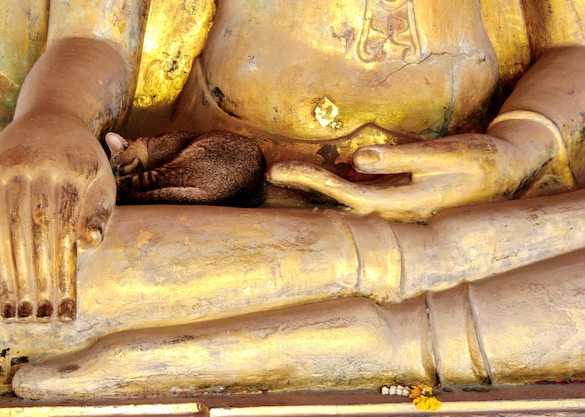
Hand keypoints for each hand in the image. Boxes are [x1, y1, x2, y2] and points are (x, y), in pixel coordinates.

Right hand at [0, 113, 115, 320]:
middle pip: (37, 234)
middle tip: (44, 317)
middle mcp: (41, 168)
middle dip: (40, 279)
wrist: (51, 116)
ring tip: (22, 310)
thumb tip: (89, 244)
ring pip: (11, 231)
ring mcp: (12, 169)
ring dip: (15, 274)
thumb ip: (99, 210)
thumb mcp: (103, 179)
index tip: (69, 305)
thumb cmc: (85, 160)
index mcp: (76, 170)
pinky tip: (3, 281)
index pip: (67, 230)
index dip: (65, 270)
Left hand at [268, 134, 531, 221]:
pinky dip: (338, 185)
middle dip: (304, 187)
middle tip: (272, 172)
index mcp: (399, 204)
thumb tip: (356, 160)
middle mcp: (392, 213)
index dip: (310, 181)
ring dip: (317, 188)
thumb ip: (399, 160)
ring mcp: (394, 209)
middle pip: (337, 202)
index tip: (278, 170)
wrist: (506, 174)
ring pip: (346, 200)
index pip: (343, 194)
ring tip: (287, 176)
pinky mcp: (399, 199)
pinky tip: (323, 176)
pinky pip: (360, 194)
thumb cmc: (477, 162)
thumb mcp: (443, 157)